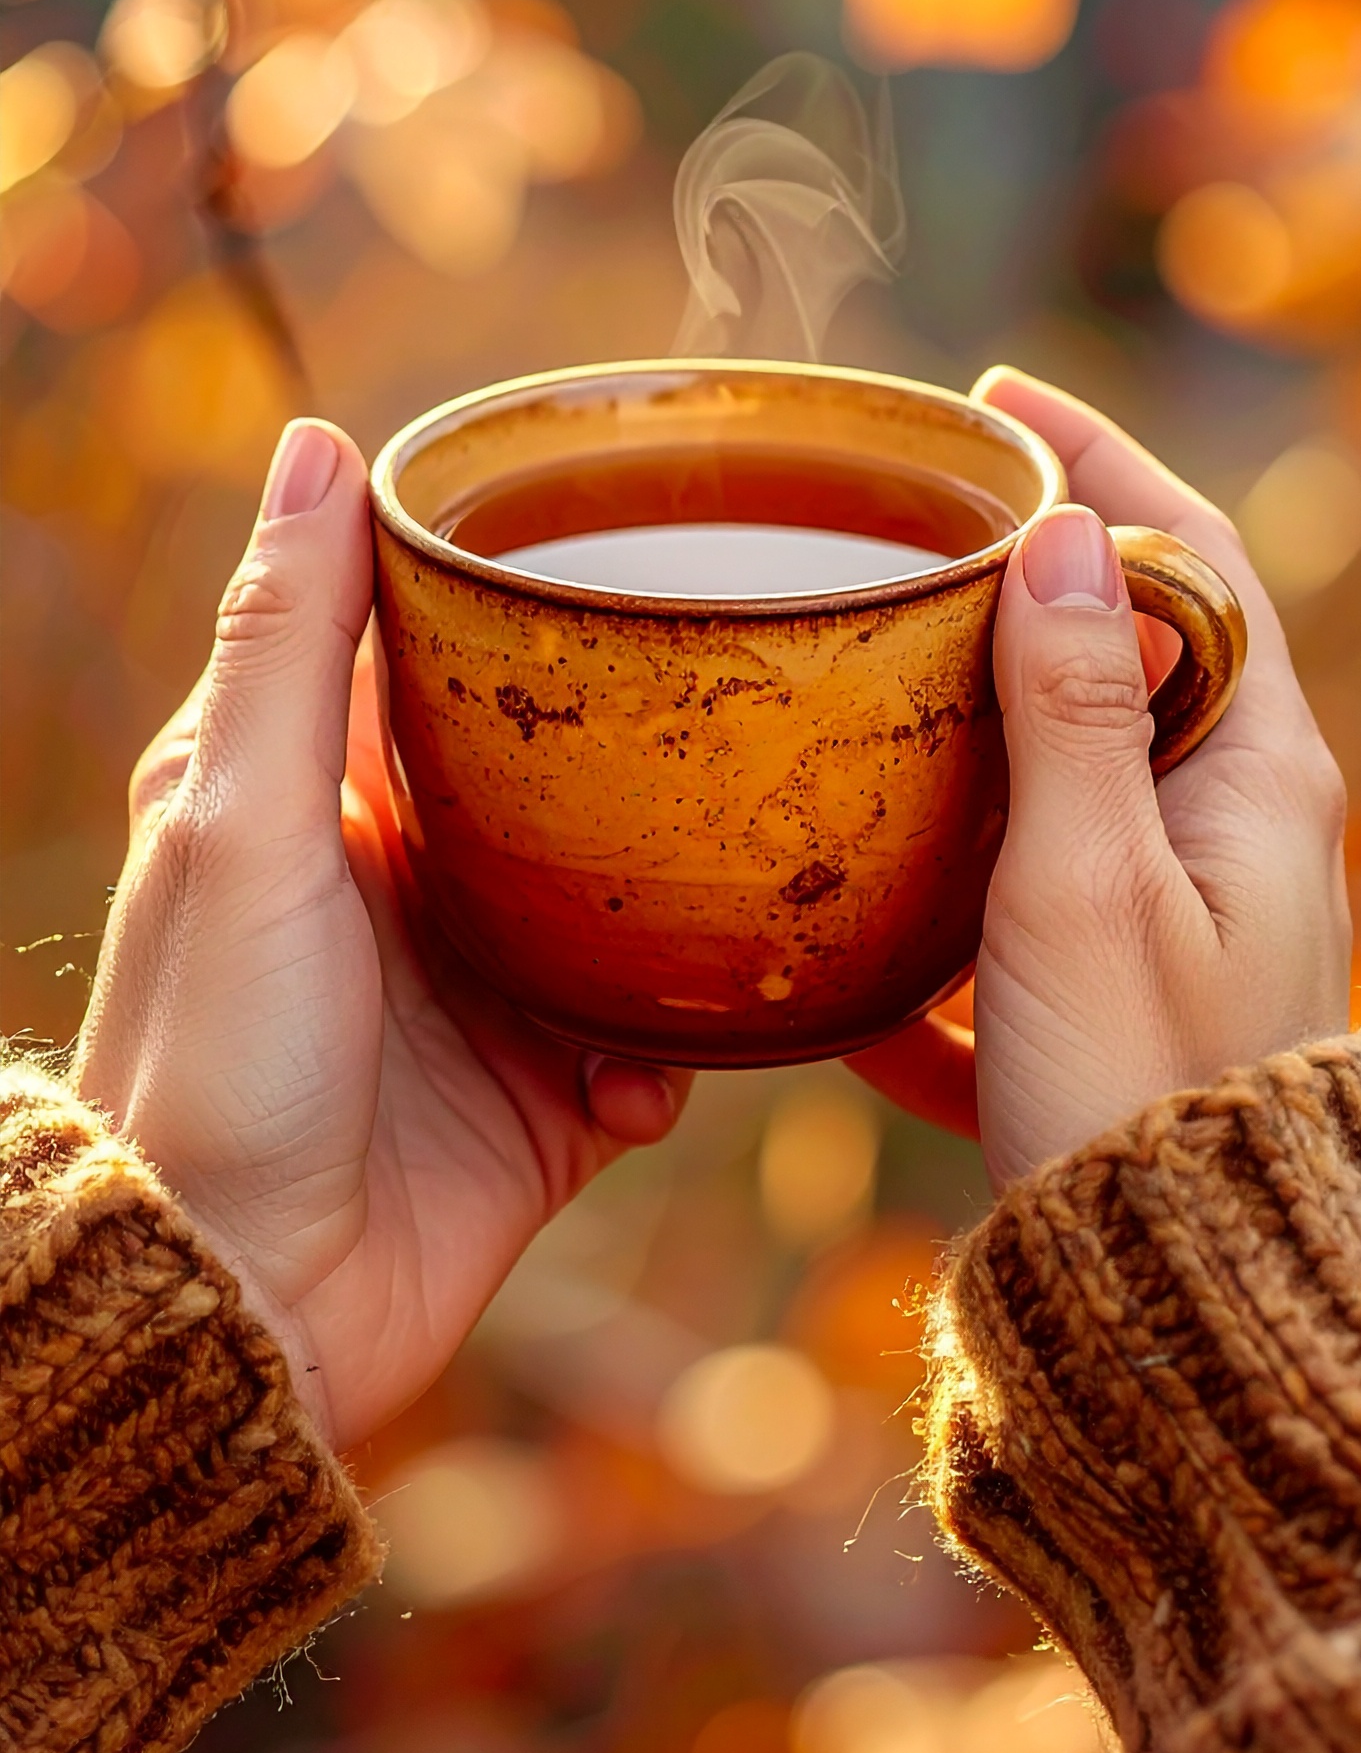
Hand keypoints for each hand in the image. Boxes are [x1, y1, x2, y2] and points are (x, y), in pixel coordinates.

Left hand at [74, 420, 687, 1451]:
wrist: (248, 1314)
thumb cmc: (215, 1058)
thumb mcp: (245, 823)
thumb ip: (288, 642)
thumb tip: (319, 438)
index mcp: (324, 796)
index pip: (426, 648)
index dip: (510, 585)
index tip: (624, 522)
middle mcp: (412, 880)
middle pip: (563, 771)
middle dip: (650, 747)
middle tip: (753, 695)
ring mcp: (485, 994)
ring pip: (634, 907)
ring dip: (689, 910)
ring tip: (748, 885)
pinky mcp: (544, 1103)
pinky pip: (654, 1049)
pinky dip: (670, 1054)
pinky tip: (648, 1068)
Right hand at [851, 368, 1350, 1187]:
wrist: (1165, 1318)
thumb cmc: (1132, 1095)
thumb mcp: (1084, 885)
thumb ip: (1074, 708)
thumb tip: (1065, 530)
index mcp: (1255, 778)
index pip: (1195, 559)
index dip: (1104, 465)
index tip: (999, 403)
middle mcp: (1228, 833)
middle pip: (1131, 654)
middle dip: (1029, 575)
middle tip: (912, 519)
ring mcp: (1166, 917)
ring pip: (1061, 775)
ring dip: (973, 718)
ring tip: (859, 671)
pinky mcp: (1100, 1002)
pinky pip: (1008, 905)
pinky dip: (934, 889)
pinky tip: (837, 922)